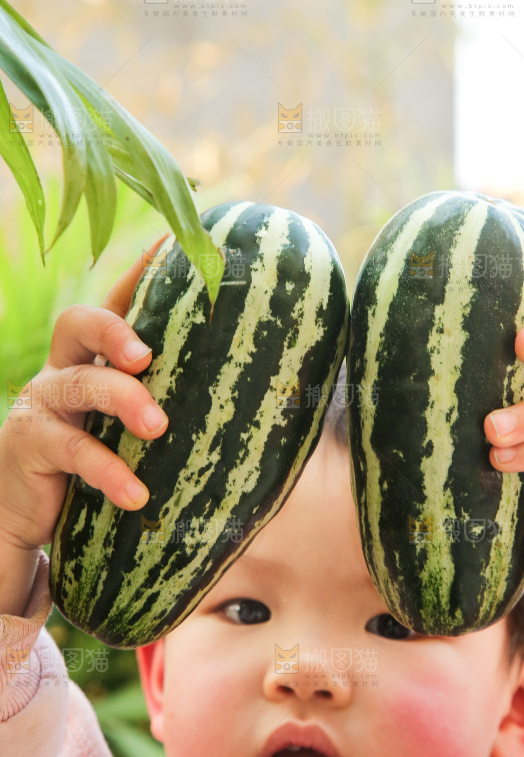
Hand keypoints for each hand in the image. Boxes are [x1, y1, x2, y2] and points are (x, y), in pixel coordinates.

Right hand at [0, 233, 170, 553]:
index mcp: (94, 354)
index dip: (141, 271)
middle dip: (115, 328)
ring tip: (158, 428)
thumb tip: (261, 403)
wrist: (28, 512)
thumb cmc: (97, 461)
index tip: (175, 243)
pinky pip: (72, 450)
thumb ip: (173, 407)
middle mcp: (64, 367)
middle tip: (148, 355)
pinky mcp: (30, 444)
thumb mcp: (130, 427)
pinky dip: (108, 471)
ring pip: (79, 383)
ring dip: (122, 400)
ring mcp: (44, 404)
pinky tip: (136, 494)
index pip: (115, 300)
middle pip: (78, 321)